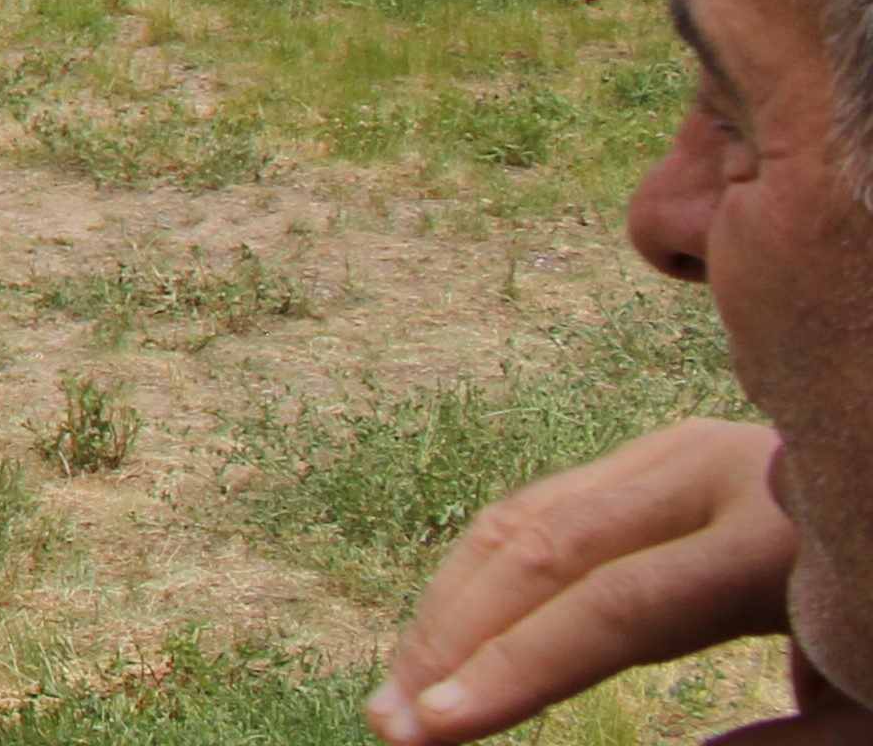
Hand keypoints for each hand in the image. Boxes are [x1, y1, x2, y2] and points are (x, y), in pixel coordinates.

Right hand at [367, 419, 800, 743]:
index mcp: (779, 540)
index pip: (616, 610)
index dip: (516, 674)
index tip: (432, 735)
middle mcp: (716, 473)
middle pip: (544, 546)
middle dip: (452, 640)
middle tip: (390, 729)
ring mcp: (681, 451)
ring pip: (526, 516)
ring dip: (452, 609)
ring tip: (401, 698)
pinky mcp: (664, 456)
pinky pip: (548, 509)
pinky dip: (488, 577)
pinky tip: (456, 640)